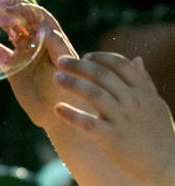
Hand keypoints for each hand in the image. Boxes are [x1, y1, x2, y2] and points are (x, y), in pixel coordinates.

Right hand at [0, 0, 82, 126]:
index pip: (39, 16)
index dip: (26, 9)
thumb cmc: (71, 90)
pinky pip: (1, 55)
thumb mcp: (67, 65)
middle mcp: (39, 44)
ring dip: (0, 20)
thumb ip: (56, 46)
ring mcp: (25, 56)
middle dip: (10, 8)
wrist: (61, 117)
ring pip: (11, 33)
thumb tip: (43, 28)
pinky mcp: (14, 70)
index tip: (11, 8)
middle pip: (23, 20)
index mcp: (54, 39)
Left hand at [53, 52, 174, 184]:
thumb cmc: (158, 132)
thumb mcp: (155, 103)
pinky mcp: (112, 137)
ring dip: (72, 83)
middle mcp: (132, 101)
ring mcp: (122, 119)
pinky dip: (72, 115)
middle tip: (61, 60)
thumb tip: (137, 59)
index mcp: (142, 91)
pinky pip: (88, 123)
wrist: (165, 163)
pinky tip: (57, 108)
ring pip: (94, 94)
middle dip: (79, 66)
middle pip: (102, 75)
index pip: (120, 64)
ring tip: (56, 77)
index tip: (85, 56)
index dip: (101, 58)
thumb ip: (144, 81)